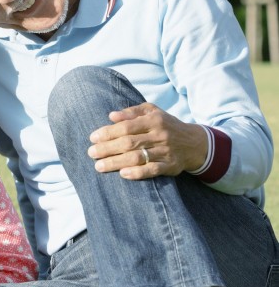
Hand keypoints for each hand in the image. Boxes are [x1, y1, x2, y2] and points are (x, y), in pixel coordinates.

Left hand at [87, 103, 206, 179]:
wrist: (195, 143)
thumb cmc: (166, 125)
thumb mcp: (152, 112)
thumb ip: (132, 112)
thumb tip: (111, 115)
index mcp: (153, 120)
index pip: (126, 127)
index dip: (108, 133)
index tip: (92, 138)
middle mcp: (160, 135)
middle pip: (129, 143)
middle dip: (107, 149)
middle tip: (91, 153)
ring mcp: (166, 151)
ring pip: (138, 157)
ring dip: (116, 163)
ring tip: (99, 166)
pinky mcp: (171, 166)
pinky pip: (152, 170)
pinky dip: (137, 173)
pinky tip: (122, 174)